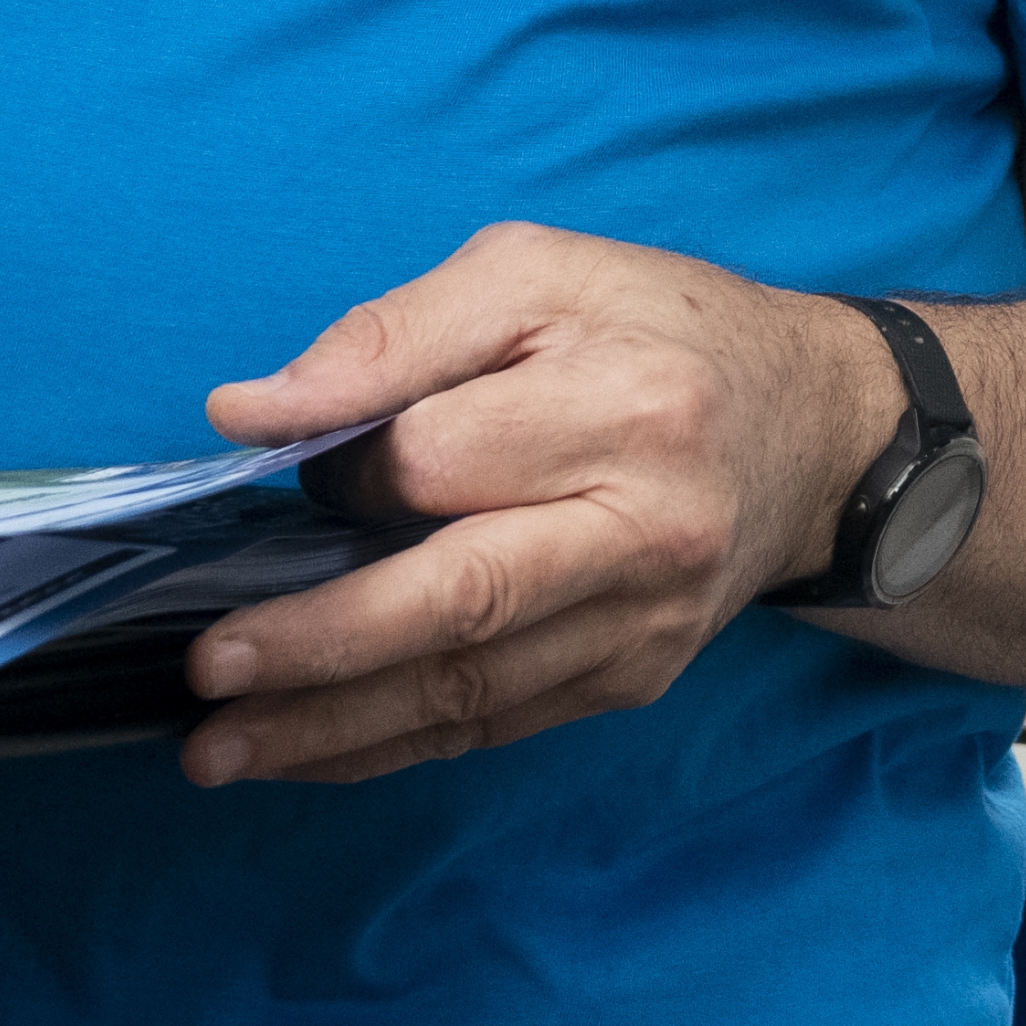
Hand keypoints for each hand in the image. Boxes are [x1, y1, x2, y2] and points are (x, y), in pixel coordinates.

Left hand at [184, 224, 900, 788]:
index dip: (345, 471)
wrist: (818, 432)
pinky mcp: (635, 677)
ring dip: (332, 726)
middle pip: (462, 600)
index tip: (290, 459)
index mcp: (628, 407)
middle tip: (208, 670)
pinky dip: (389, 746)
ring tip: (217, 747)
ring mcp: (647, 621)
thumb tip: (251, 414)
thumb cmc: (662, 334)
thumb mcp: (541, 274)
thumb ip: (392, 334)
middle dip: (320, 644)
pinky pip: (496, 725)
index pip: (442, 460)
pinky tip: (304, 751)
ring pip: (470, 688)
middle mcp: (648, 529)